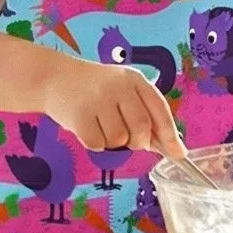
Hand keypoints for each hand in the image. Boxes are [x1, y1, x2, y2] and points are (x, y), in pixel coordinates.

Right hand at [39, 53, 184, 157]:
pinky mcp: (80, 115)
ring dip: (113, 141)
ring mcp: (98, 99)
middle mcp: (119, 86)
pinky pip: (97, 144)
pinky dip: (95, 143)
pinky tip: (87, 127)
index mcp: (135, 79)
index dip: (170, 134)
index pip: (159, 109)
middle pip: (142, 128)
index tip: (179, 154)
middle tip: (127, 138)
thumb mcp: (122, 91)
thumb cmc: (94, 89)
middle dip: (139, 141)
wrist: (54, 78)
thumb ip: (144, 113)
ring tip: (101, 125)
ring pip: (119, 139)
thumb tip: (169, 146)